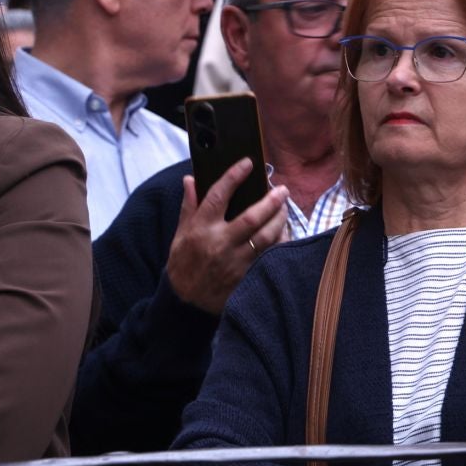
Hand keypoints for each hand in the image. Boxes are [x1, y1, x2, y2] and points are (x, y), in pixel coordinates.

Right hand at [165, 160, 290, 314]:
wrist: (184, 302)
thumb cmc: (184, 263)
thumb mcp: (180, 234)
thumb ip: (188, 206)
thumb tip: (190, 179)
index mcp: (201, 228)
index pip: (218, 195)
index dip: (234, 176)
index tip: (248, 163)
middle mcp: (219, 243)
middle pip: (252, 217)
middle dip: (271, 200)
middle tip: (282, 189)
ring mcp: (234, 262)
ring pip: (266, 237)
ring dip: (280, 220)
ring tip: (285, 208)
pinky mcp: (245, 276)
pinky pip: (269, 256)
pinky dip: (280, 243)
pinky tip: (284, 233)